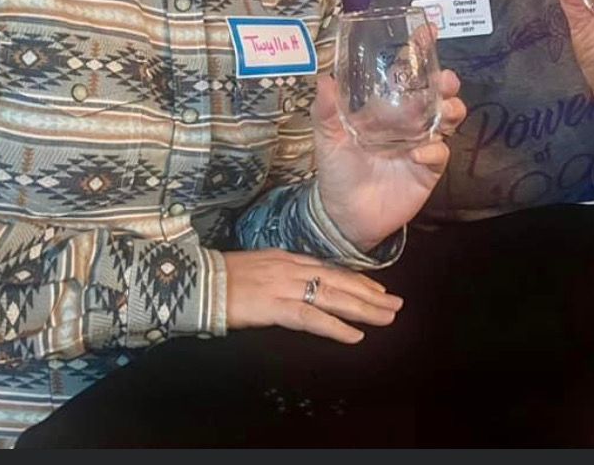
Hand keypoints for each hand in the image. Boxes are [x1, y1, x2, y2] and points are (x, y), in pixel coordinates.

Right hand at [224, 249, 401, 343]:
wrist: (198, 280)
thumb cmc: (222, 277)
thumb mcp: (258, 267)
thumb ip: (280, 273)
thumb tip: (300, 285)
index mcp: (286, 257)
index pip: (330, 269)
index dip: (356, 280)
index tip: (377, 289)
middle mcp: (291, 267)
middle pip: (339, 281)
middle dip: (370, 293)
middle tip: (395, 304)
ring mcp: (285, 285)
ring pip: (333, 297)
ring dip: (363, 309)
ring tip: (386, 317)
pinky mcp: (275, 306)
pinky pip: (312, 318)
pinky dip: (335, 327)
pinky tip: (354, 336)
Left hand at [312, 70, 465, 252]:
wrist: (345, 215)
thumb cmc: (337, 171)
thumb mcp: (327, 138)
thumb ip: (326, 110)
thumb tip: (323, 78)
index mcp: (385, 109)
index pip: (406, 75)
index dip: (419, 53)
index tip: (429, 32)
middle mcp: (407, 122)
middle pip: (436, 95)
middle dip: (446, 82)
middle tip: (446, 78)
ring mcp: (421, 144)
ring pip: (447, 119)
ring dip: (451, 109)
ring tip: (445, 108)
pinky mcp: (428, 169)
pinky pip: (439, 154)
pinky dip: (434, 149)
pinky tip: (418, 152)